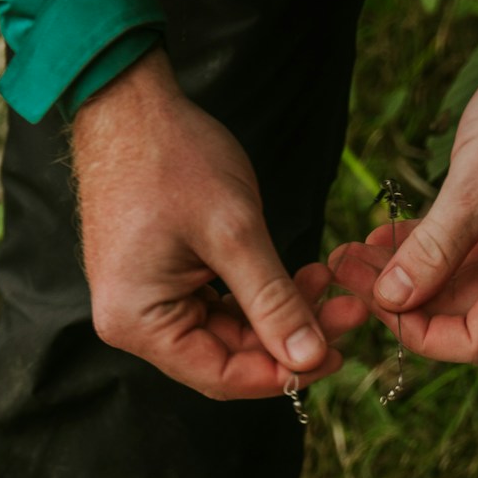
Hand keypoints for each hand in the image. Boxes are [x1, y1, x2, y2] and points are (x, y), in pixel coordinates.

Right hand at [71, 50, 347, 399]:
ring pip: (228, 331)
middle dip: (290, 337)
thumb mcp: (235, 232)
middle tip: (349, 311)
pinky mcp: (160, 278)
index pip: (221, 376)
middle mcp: (134, 321)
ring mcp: (145, 300)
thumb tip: (309, 360)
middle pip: (226, 356)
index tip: (339, 353)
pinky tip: (299, 275)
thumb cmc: (173, 157)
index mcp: (138, 320)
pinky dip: (258, 294)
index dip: (283, 373)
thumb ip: (273, 301)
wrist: (129, 102)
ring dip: (280, 313)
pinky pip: (216, 304)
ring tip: (328, 283)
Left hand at [323, 35, 477, 365]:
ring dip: (413, 271)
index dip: (417, 332)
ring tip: (358, 249)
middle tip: (346, 265)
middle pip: (466, 315)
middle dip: (403, 296)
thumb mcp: (476, 183)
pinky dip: (436, 249)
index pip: (475, 341)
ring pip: (465, 284)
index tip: (371, 301)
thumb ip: (434, 249)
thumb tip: (392, 299)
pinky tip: (391, 236)